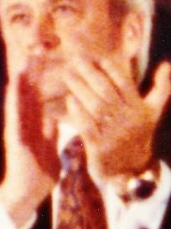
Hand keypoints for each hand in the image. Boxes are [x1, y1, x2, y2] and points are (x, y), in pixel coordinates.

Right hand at [0, 56, 57, 225]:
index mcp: (33, 123)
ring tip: (22, 60)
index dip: (40, 76)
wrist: (28, 191)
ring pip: (17, 100)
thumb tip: (55, 114)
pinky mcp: (14, 138)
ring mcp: (16, 129)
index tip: (44, 57)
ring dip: (19, 80)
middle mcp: (22, 123)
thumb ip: (49, 129)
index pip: (37, 95)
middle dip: (30, 72)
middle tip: (34, 49)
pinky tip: (14, 86)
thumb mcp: (49, 144)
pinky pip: (14, 115)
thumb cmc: (39, 170)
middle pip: (26, 92)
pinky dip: (14, 100)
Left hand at [71, 56, 170, 187]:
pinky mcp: (99, 147)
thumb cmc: (139, 134)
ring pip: (95, 107)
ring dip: (80, 89)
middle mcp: (128, 120)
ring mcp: (113, 134)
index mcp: (140, 110)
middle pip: (107, 92)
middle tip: (75, 60)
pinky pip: (86, 126)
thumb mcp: (153, 111)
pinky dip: (77, 111)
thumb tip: (167, 64)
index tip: (98, 58)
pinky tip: (69, 99)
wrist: (130, 171)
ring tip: (68, 75)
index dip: (113, 70)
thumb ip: (161, 88)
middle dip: (91, 74)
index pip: (126, 85)